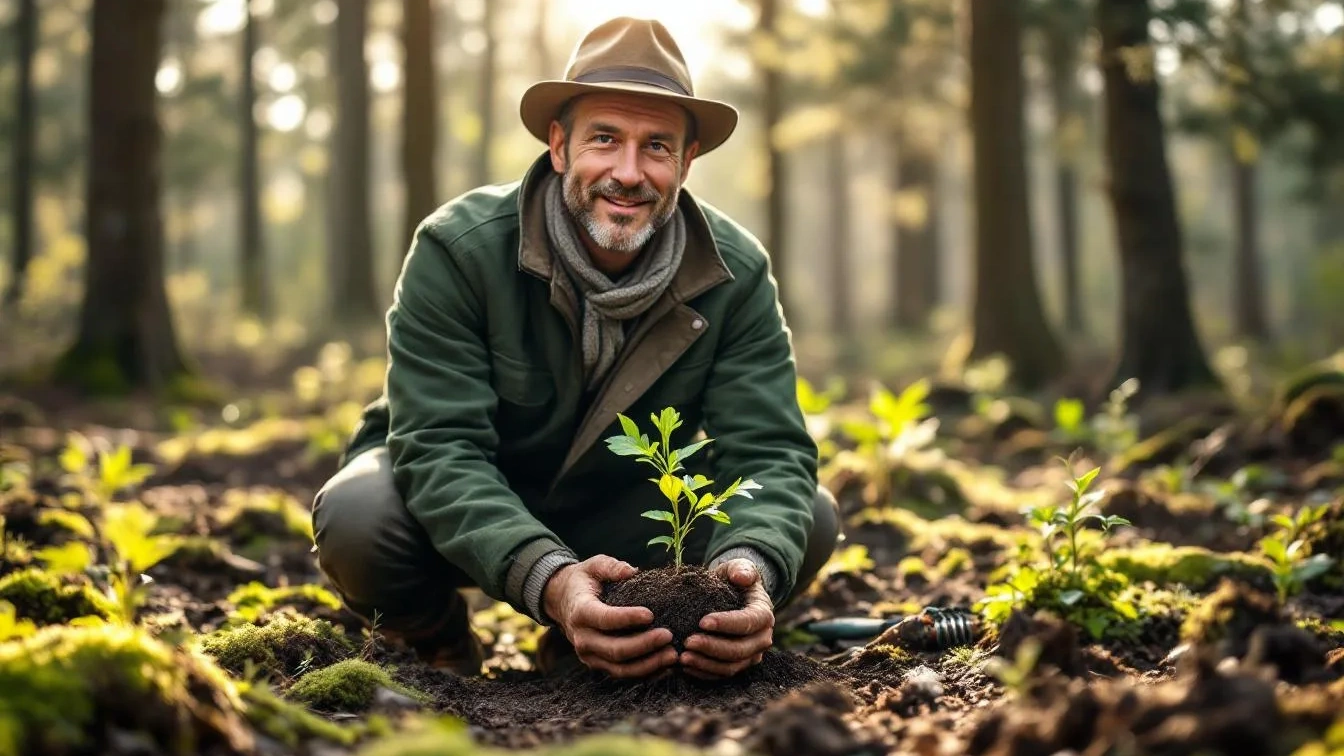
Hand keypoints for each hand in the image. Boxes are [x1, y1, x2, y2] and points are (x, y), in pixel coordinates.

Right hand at [543, 555, 676, 678]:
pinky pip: (622, 674)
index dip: (628, 618)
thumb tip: (631, 571)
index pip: (605, 619)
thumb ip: (611, 567)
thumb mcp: (594, 566)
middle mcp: (582, 638)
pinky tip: (665, 667)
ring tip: (672, 655)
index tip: (651, 614)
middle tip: (668, 636)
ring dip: (648, 664)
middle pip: (615, 650)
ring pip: (620, 668)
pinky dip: (645, 673)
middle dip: (644, 645)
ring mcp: (589, 655)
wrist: (563, 601)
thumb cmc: (584, 581)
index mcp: (580, 612)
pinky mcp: (598, 664)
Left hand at [681, 558, 773, 678]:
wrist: (734, 594)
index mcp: (764, 614)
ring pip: (731, 667)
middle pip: (739, 650)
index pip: (748, 622)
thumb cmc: (734, 579)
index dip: (726, 624)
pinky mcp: (739, 666)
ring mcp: (751, 655)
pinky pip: (722, 675)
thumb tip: (741, 578)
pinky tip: (685, 666)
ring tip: (683, 657)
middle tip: (687, 642)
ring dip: (706, 664)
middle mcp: (762, 638)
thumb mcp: (738, 567)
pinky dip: (704, 673)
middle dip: (712, 648)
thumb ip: (741, 569)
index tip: (702, 622)